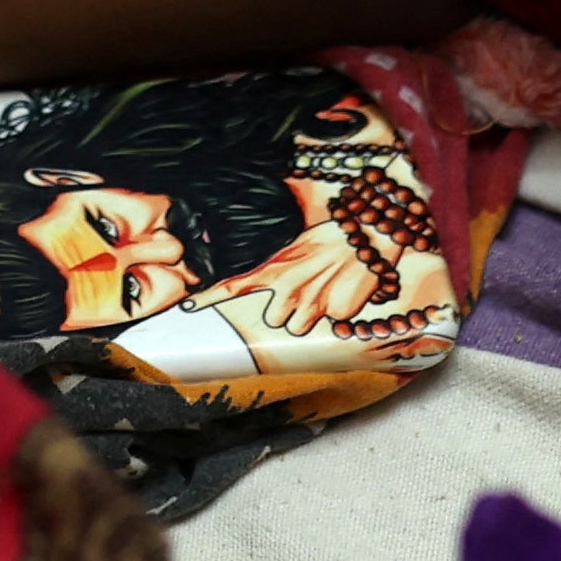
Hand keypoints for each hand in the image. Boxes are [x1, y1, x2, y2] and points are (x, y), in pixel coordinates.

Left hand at [224, 216, 414, 339]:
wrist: (372, 231)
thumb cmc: (336, 236)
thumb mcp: (298, 248)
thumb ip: (280, 271)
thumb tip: (272, 292)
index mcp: (276, 267)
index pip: (234, 284)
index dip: (208, 298)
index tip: (187, 305)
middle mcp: (288, 288)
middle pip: (273, 321)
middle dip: (289, 310)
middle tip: (308, 289)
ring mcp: (311, 304)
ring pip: (299, 329)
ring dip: (311, 316)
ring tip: (327, 290)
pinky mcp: (335, 315)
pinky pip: (332, 326)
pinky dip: (338, 313)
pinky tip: (346, 291)